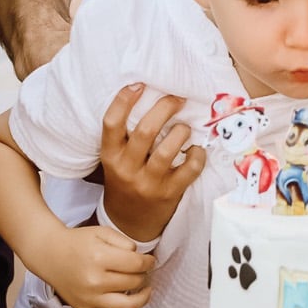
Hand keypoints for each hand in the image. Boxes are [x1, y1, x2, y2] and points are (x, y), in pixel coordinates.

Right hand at [31, 224, 156, 307]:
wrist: (49, 254)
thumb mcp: (102, 232)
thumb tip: (141, 258)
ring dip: (143, 298)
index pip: (137, 264)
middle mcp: (94, 281)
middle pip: (133, 283)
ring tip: (145, 290)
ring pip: (126, 306)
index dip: (149, 261)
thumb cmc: (78, 242)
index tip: (150, 260)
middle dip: (144, 275)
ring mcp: (89, 299)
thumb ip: (125, 242)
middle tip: (143, 270)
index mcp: (99, 258)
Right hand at [99, 84, 205, 242]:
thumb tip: (152, 97)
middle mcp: (126, 168)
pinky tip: (197, 150)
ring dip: (181, 132)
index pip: (111, 123)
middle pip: (145, 131)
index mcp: (110, 156)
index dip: (123, 100)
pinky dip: (197, 156)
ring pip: (167, 150)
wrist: (129, 222)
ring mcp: (148, 183)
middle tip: (177, 98)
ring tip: (184, 127)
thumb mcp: (116, 160)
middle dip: (164, 108)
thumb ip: (126, 137)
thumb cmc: (125, 180)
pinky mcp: (168, 193)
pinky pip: (189, 170)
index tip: (139, 84)